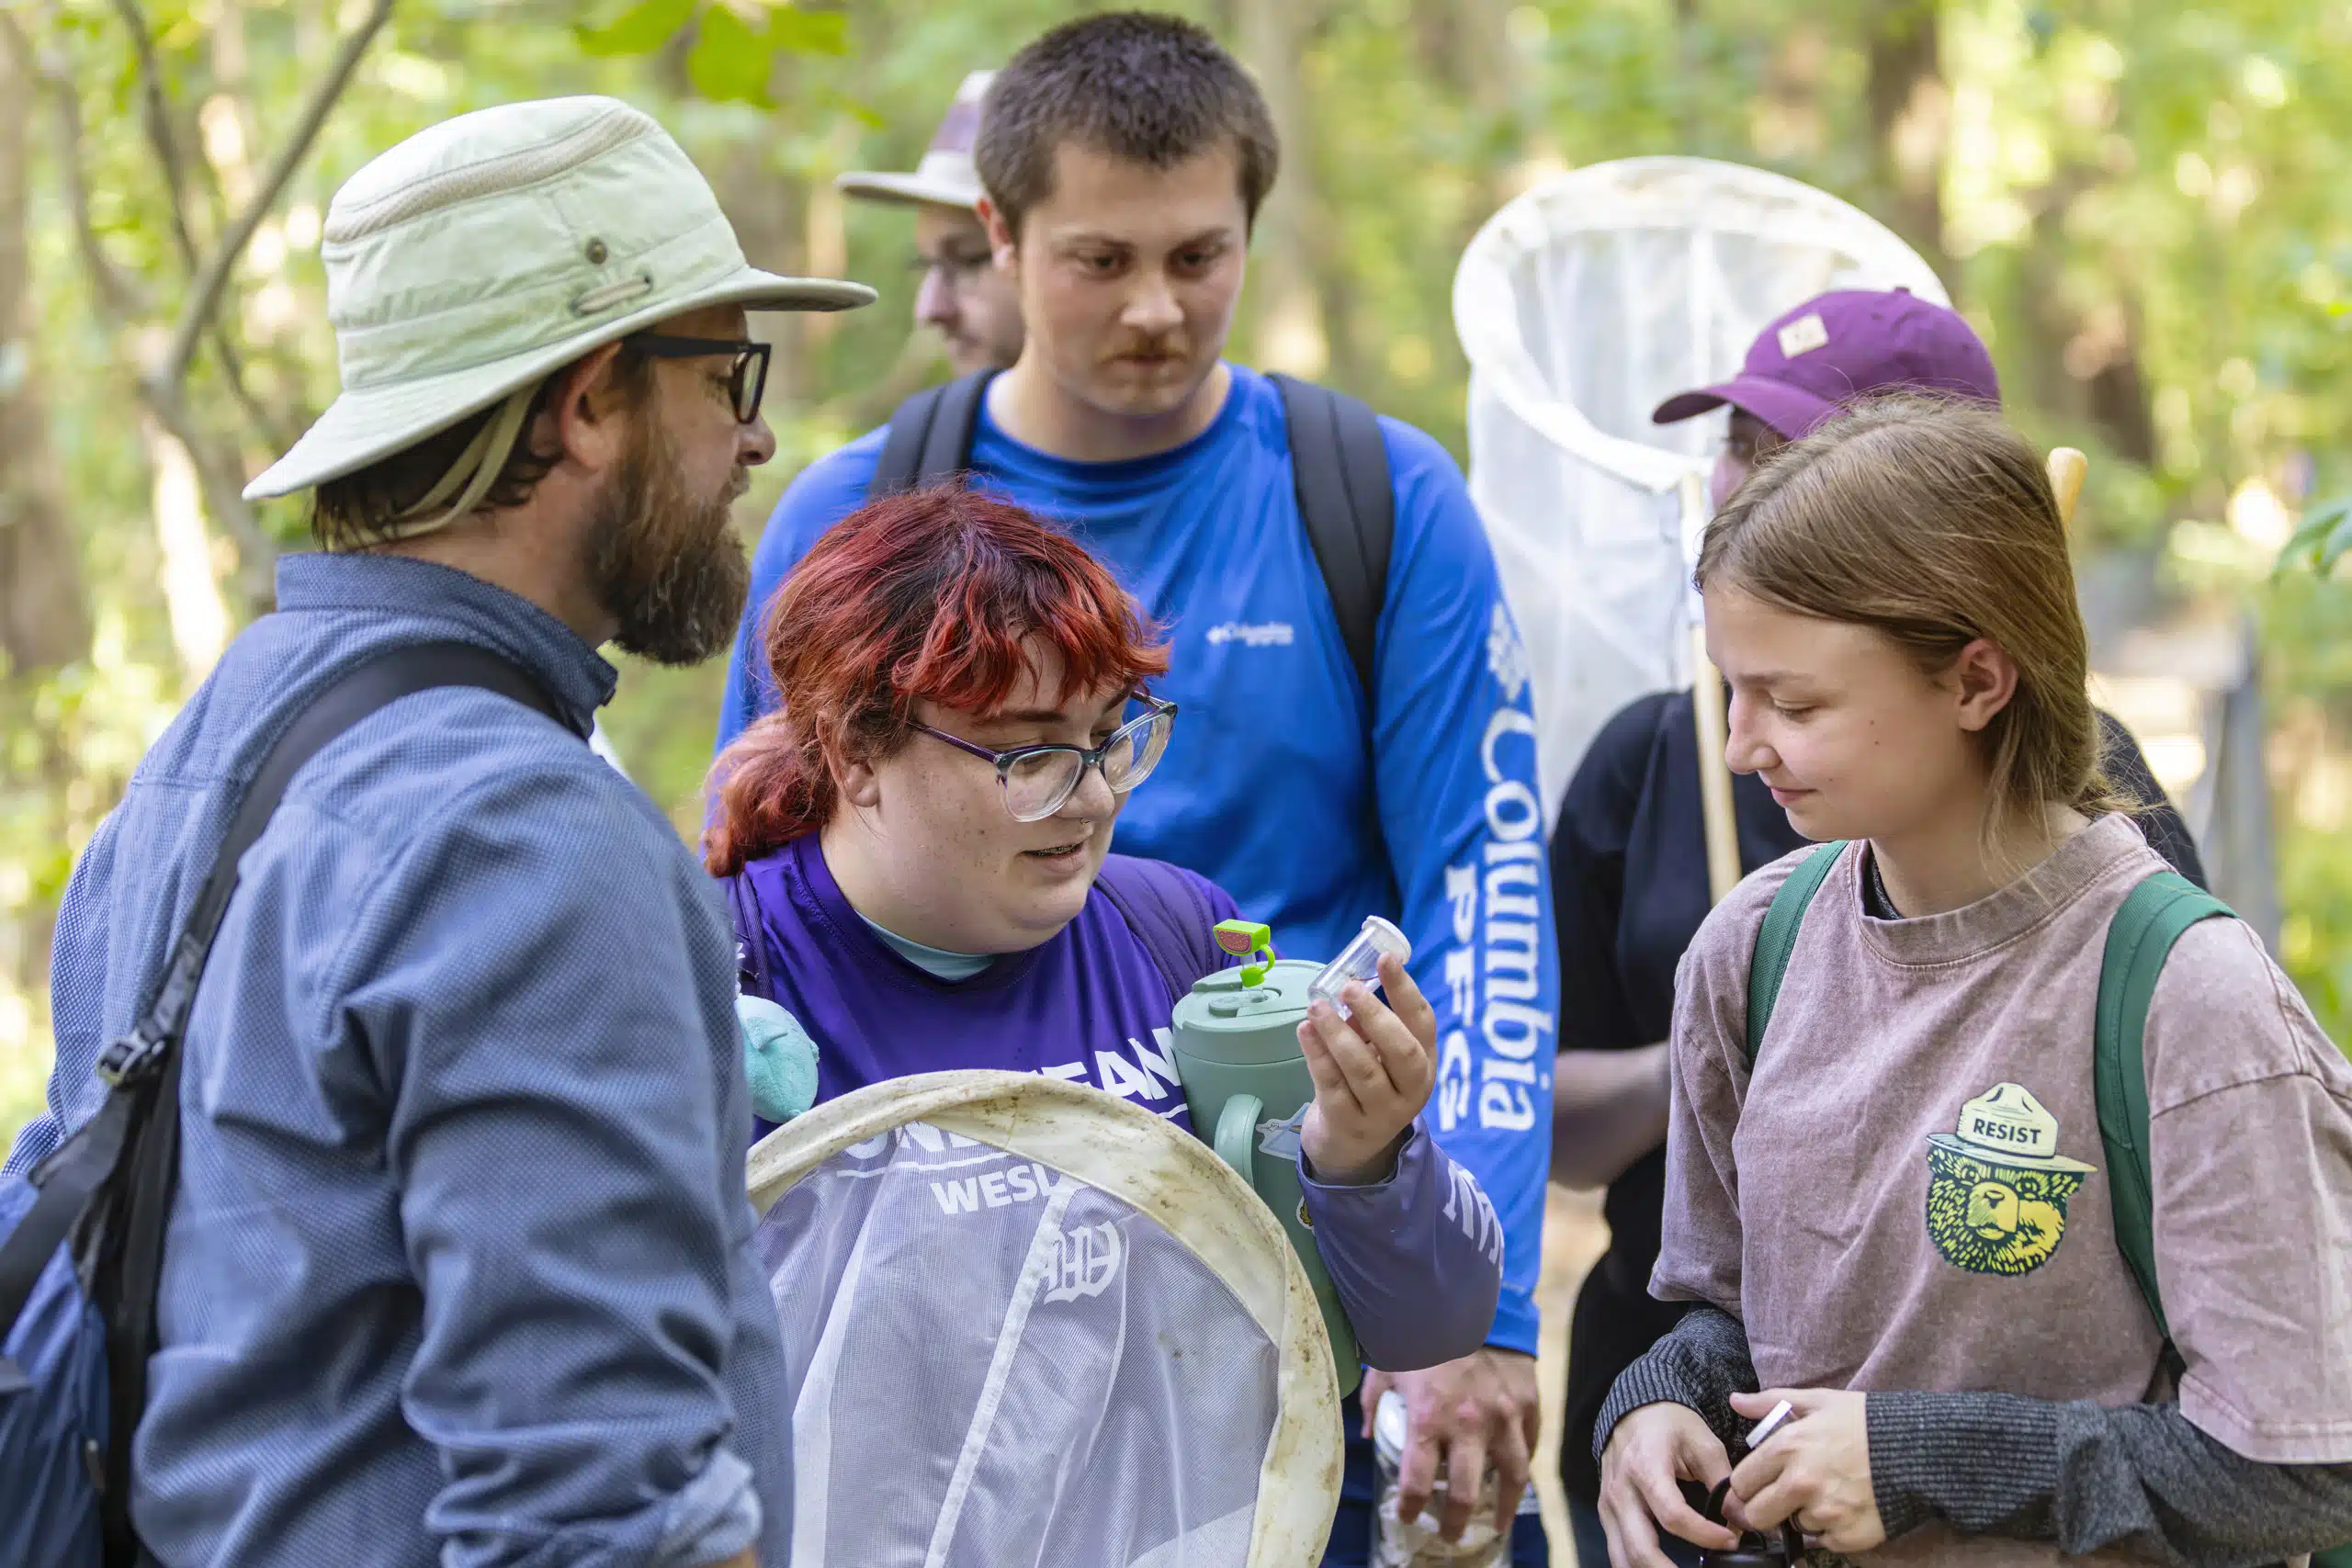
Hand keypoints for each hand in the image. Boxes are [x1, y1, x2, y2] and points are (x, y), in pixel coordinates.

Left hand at [1298, 953, 1436, 1183]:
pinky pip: (1332, 1085)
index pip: (1422, 1022)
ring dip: (1337, 1033)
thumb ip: (1369, 1025)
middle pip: (1401, 1050)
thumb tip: (1348, 982)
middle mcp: (1412, 1089)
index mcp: (1424, 1062)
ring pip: (1363, 1069)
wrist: (1351, 1146)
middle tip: (1348, 986)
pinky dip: (1317, 1055)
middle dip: (1375, 1014)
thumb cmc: (1367, 1085)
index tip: (1386, 958)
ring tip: (1316, 1007)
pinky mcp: (1350, 1125)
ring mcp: (1382, 1112)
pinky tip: (1304, 1031)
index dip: (1405, 989)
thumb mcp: (1378, 1056)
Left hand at [1361, 1347, 1539, 1541]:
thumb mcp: (1387, 1366)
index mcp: (1428, 1418)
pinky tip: (1515, 1477)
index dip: (1410, 1508)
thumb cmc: (1421, 1332)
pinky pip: (1530, 1445)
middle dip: (1455, 1522)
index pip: (1417, 1483)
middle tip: (1451, 1534)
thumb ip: (1376, 1403)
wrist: (1466, 1297)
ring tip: (1496, 1523)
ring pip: (1512, 1478)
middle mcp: (1468, 1425)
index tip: (1408, 1517)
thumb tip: (1371, 1435)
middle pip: (1464, 1493)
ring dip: (1503, 1507)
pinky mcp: (1527, 1404)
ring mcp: (1503, 1416)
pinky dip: (1522, 1466)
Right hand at [1597, 1401, 1739, 1567]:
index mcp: (1645, 1468)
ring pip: (1623, 1559)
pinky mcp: (1606, 1514)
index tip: (1731, 1540)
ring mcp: (1609, 1506)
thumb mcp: (1703, 1443)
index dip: (1705, 1535)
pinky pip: (1618, 1552)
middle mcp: (1621, 1492)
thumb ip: (1724, 1483)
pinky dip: (1638, 1567)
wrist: (1634, 1409)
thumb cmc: (1669, 1424)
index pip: (1673, 1516)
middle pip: (1641, 1549)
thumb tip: (1745, 1521)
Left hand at [1727, 1388, 1883, 1554]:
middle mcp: (1801, 1483)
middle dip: (1766, 1508)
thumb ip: (1771, 1401)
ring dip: (1805, 1515)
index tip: (1760, 1482)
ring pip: (1795, 1527)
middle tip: (1784, 1497)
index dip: (1749, 1483)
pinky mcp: (1849, 1536)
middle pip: (1758, 1515)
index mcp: (1788, 1448)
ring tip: (1829, 1493)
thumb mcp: (1820, 1400)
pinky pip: (1825, 1541)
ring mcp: (1825, 1513)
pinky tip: (1848, 1507)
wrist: (1919, 1449)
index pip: (1742, 1481)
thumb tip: (1735, 1401)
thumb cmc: (1867, 1421)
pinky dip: (1833, 1530)